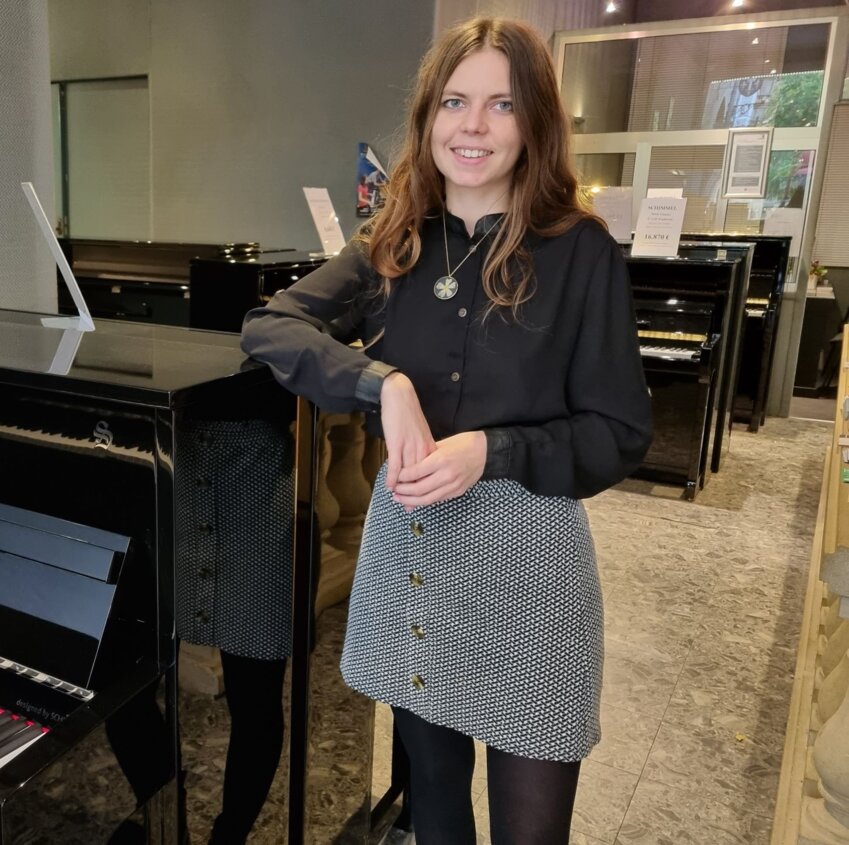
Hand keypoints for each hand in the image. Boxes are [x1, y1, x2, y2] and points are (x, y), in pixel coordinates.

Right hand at [380, 372, 435, 491]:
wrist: (400, 397)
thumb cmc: (408, 415)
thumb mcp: (420, 433)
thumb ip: (421, 449)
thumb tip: (420, 464)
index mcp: (430, 447)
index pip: (430, 472)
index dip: (427, 487)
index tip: (424, 500)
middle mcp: (423, 449)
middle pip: (421, 477)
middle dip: (416, 494)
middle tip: (411, 508)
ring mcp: (410, 447)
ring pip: (410, 474)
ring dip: (404, 489)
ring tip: (399, 501)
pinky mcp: (398, 443)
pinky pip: (396, 465)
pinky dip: (393, 477)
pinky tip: (390, 486)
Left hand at [391, 431, 486, 508]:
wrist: (484, 451)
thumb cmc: (461, 444)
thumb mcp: (440, 445)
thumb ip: (424, 457)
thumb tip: (405, 466)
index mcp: (440, 460)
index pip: (414, 473)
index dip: (400, 477)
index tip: (394, 477)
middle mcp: (447, 475)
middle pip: (418, 489)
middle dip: (402, 492)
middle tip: (393, 491)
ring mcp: (453, 485)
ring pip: (427, 499)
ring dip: (410, 500)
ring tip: (400, 499)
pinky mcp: (457, 492)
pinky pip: (437, 500)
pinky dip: (424, 501)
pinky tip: (415, 499)